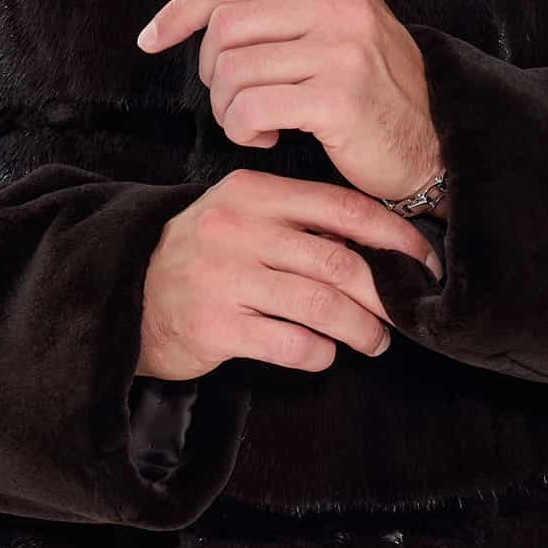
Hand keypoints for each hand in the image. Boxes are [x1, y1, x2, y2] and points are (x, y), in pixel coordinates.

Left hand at [135, 0, 445, 209]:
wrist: (431, 144)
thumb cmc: (369, 89)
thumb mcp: (319, 28)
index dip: (181, 12)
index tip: (151, 39)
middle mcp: (341, 3)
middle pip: (224, 28)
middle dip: (212, 73)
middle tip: (236, 100)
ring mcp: (344, 48)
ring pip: (231, 71)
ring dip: (228, 109)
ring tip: (255, 123)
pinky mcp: (340, 97)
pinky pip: (251, 109)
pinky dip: (244, 131)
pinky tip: (269, 138)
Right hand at [137, 168, 444, 379]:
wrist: (125, 296)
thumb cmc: (200, 258)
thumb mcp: (241, 217)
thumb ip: (298, 220)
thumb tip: (378, 243)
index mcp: (253, 193)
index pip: (342, 207)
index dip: (394, 237)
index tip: (423, 261)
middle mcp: (238, 229)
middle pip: (339, 260)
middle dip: (384, 293)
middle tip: (403, 314)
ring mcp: (224, 278)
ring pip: (321, 305)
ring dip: (360, 329)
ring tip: (374, 342)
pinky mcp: (215, 327)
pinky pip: (290, 343)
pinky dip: (319, 353)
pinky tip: (323, 354)